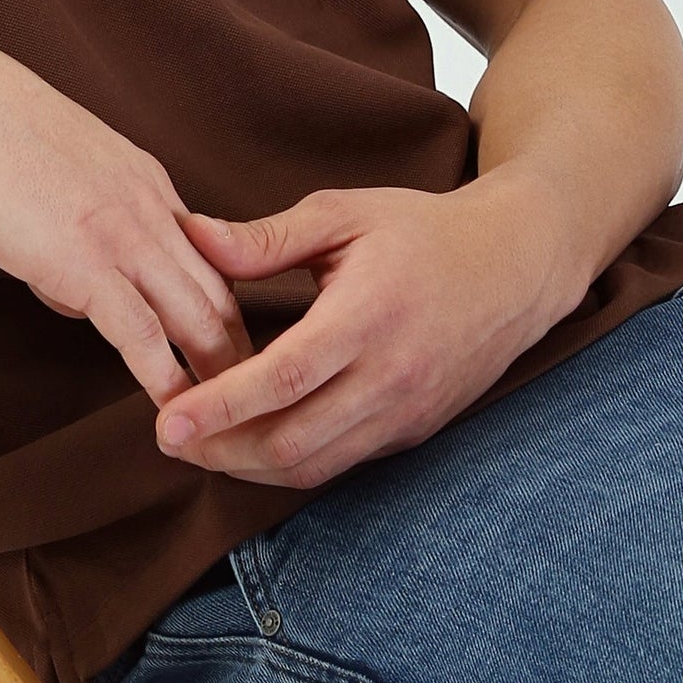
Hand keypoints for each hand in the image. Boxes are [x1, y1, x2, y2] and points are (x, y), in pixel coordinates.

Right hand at [0, 29, 254, 405]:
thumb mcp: (56, 167)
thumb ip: (78, 223)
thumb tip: (72, 286)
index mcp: (145, 181)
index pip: (209, 255)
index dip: (222, 308)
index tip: (228, 349)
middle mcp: (151, 207)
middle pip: (222, 293)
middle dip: (241, 353)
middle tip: (254, 403)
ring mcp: (123, 235)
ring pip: (199, 318)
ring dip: (219, 377)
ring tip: (231, 427)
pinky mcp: (85, 264)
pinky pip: (142, 336)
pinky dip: (166, 381)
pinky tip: (175, 412)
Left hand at [153, 174, 572, 487]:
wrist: (516, 265)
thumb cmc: (423, 230)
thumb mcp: (344, 214)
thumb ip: (266, 236)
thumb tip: (192, 237)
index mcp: (366, 317)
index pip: (282, 381)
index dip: (219, 409)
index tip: (166, 422)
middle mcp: (389, 377)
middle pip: (291, 441)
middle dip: (219, 451)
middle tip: (165, 439)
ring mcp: (405, 412)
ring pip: (314, 466)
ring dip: (248, 468)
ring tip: (198, 448)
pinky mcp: (413, 430)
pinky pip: (341, 463)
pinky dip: (289, 464)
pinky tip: (250, 446)